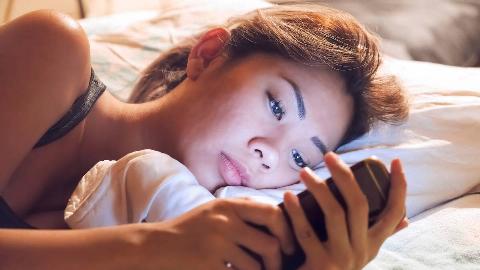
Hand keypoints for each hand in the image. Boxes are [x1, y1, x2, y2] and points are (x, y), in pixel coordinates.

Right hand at [140, 198, 294, 269]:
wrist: (157, 244)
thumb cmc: (191, 228)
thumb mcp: (215, 210)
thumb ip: (242, 210)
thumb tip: (277, 216)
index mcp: (229, 206)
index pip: (272, 213)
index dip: (287, 230)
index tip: (289, 244)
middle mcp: (226, 222)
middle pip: (271, 243)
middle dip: (278, 259)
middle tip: (276, 266)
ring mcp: (217, 245)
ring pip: (257, 266)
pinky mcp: (209, 265)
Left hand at [283, 152, 407, 269]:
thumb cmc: (329, 267)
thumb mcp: (357, 254)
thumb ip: (375, 237)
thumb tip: (406, 220)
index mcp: (372, 245)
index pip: (394, 214)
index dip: (399, 188)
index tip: (397, 162)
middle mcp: (361, 252)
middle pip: (360, 205)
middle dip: (346, 176)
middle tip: (329, 156)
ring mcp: (342, 259)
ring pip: (335, 214)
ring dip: (319, 188)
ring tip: (304, 171)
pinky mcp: (321, 266)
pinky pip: (307, 233)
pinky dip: (297, 212)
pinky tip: (288, 196)